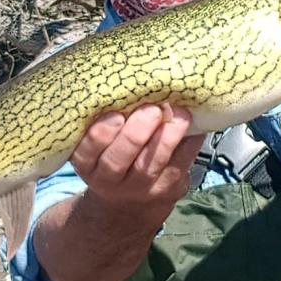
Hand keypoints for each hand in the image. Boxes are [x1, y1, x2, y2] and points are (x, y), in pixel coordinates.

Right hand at [71, 104, 203, 224]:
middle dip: (135, 134)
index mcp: (87, 162)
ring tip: (179, 114)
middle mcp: (108, 179)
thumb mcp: (100, 143)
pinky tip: (193, 124)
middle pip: (118, 159)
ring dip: (167, 137)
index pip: (87, 150)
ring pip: (151, 165)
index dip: (100, 134)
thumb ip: (109, 116)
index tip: (116, 114)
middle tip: (152, 109)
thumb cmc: (114, 153)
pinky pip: (178, 165)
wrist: (129, 201)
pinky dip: (187, 143)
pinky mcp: (167, 189)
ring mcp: (139, 188)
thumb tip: (133, 79)